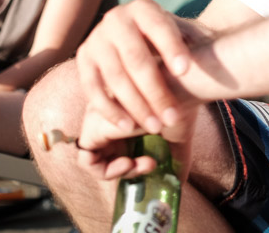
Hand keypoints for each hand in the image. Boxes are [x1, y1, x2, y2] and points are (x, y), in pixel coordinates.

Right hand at [75, 0, 203, 137]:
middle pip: (136, 58)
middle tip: (173, 118)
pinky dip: (110, 110)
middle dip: (155, 91)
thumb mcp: (185, 35)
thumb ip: (196, 44)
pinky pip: (93, 88)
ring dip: (136, 106)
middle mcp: (116, 18)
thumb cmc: (171, 43)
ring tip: (156, 127)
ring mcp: (96, 38)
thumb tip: (213, 62)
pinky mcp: (84, 59)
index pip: (158, 27)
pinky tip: (128, 127)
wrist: (138, 39)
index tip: (184, 72)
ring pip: (115, 77)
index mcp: (144, 8)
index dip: (171, 48)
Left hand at [77, 101, 197, 182]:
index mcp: (120, 114)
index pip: (115, 150)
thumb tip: (180, 179)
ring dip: (119, 172)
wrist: (181, 89)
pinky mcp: (92, 127)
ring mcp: (97, 119)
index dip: (133, 164)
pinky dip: (105, 171)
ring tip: (144, 163)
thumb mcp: (176, 136)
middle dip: (128, 169)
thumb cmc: (181, 106)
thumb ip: (175, 156)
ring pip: (94, 160)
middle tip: (151, 164)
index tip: (153, 162)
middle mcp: (105, 114)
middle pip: (104, 155)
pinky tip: (129, 164)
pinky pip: (86, 161)